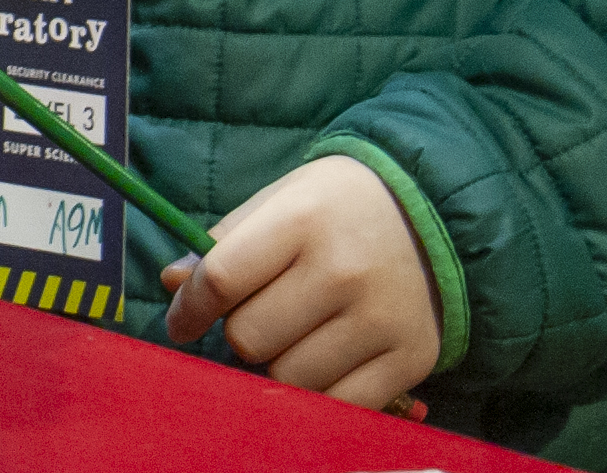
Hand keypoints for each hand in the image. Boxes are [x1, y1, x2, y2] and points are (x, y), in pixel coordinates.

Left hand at [159, 154, 440, 411]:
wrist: (433, 215)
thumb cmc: (336, 209)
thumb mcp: (280, 201)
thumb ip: (223, 243)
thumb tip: (172, 284)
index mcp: (302, 219)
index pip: (221, 279)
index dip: (188, 309)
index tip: (181, 322)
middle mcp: (343, 270)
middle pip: (249, 338)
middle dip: (241, 333)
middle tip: (261, 316)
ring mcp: (381, 318)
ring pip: (289, 378)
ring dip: (280, 364)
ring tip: (300, 332)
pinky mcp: (411, 358)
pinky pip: (338, 405)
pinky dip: (322, 391)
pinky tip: (328, 358)